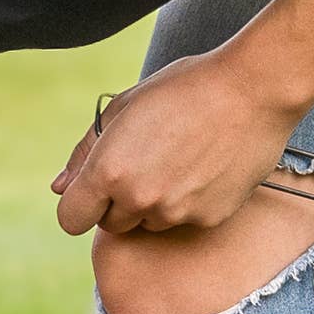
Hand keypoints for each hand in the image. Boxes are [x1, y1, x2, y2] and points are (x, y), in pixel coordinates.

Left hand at [53, 49, 303, 237]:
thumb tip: (59, 187)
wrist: (253, 90)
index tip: (96, 190)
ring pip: (149, 223)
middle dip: (119, 202)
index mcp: (109, 170)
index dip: (80, 203)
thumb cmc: (185, 89)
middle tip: (146, 162)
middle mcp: (139, 198)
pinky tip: (206, 166)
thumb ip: (85, 152)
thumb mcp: (125, 108)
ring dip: (155, 202)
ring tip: (181, 158)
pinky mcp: (208, 218)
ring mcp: (176, 212)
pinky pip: (185, 220)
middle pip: (111, 224)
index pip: (71, 218)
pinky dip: (189, 202)